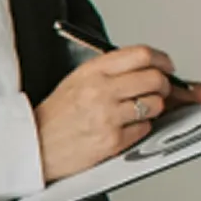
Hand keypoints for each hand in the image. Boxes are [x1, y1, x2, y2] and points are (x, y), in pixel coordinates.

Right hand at [35, 47, 200, 180]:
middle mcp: (101, 90)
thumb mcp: (77, 80)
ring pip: (155, 105)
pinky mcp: (112, 140)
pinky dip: (139, 129)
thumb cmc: (55, 116)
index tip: (166, 66)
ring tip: (134, 111)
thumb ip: (111, 71)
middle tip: (158, 90)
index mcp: (92, 71)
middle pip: (155, 79)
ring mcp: (108, 116)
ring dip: (152, 109)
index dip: (162, 60)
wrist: (34, 145)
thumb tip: (150, 68)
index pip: (141, 55)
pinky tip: (122, 128)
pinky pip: (144, 129)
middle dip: (163, 86)